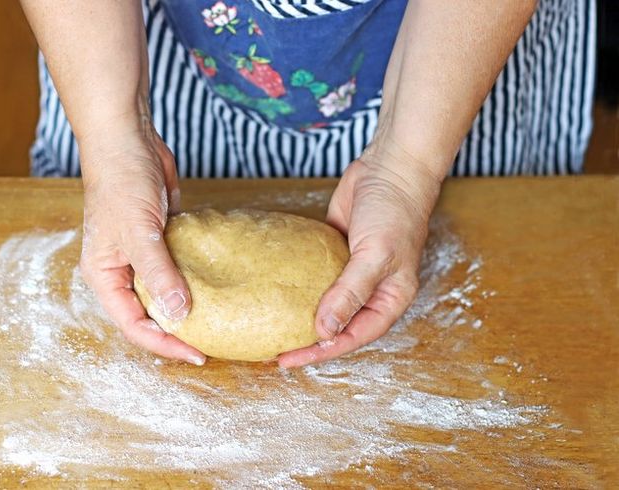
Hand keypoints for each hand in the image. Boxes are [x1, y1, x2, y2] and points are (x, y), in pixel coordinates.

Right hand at [79, 119, 205, 364]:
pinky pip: (178, 268)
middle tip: (209, 345)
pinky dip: (195, 278)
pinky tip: (218, 287)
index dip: (163, 343)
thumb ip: (159, 273)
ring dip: (186, 307)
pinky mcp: (161, 239)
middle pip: (148, 314)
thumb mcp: (139, 232)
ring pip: (164, 293)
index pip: (133, 324)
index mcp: (105, 276)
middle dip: (175, 331)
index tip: (196, 353)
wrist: (128, 141)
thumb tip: (180, 313)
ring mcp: (142, 256)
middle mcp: (121, 271)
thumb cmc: (121, 183)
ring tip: (218, 323)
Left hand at [278, 143, 443, 367]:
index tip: (290, 360)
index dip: (322, 351)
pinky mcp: (334, 253)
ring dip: (302, 317)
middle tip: (274, 351)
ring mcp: (351, 272)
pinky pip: (314, 276)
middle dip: (309, 341)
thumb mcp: (376, 256)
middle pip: (338, 326)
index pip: (353, 336)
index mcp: (389, 300)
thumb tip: (324, 330)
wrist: (390, 168)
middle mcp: (371, 291)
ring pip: (324, 304)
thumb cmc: (395, 212)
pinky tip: (276, 293)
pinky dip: (297, 286)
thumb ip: (350, 293)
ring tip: (271, 329)